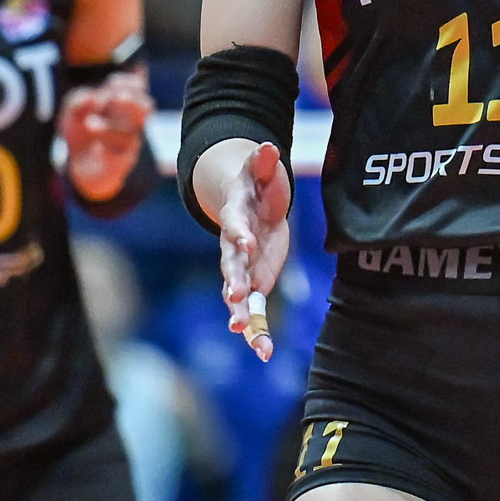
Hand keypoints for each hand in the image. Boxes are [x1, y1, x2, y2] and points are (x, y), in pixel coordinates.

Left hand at [58, 70, 154, 200]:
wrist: (78, 164)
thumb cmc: (81, 131)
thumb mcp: (72, 111)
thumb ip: (79, 100)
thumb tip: (92, 98)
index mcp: (123, 104)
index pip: (138, 88)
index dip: (127, 82)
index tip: (111, 82)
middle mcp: (132, 122)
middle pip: (146, 107)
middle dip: (132, 100)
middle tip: (115, 98)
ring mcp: (129, 143)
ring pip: (129, 132)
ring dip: (109, 125)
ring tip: (89, 123)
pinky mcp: (121, 162)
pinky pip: (119, 154)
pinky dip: (106, 147)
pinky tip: (96, 147)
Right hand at [216, 142, 289, 361]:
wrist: (248, 203)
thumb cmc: (257, 185)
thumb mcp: (261, 171)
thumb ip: (263, 163)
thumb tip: (268, 148)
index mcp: (237, 219)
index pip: (236, 228)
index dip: (241, 236)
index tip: (246, 246)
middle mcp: (235, 248)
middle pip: (231, 267)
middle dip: (234, 284)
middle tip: (236, 301)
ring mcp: (242, 269)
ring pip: (238, 295)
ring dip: (241, 314)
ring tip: (244, 333)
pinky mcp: (253, 283)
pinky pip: (254, 310)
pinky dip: (257, 331)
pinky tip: (264, 352)